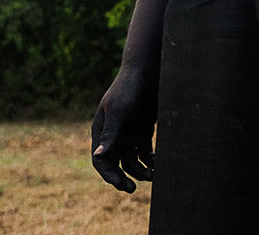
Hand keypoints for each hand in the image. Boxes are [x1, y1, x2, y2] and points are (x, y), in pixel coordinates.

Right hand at [90, 69, 156, 192]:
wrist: (149, 70)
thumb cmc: (129, 88)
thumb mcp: (119, 111)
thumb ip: (110, 135)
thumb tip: (99, 157)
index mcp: (102, 131)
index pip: (100, 159)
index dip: (108, 174)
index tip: (119, 184)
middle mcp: (114, 135)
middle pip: (115, 164)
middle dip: (122, 178)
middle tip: (131, 188)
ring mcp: (129, 134)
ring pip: (133, 161)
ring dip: (140, 171)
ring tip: (152, 175)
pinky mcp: (144, 131)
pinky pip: (146, 153)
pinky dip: (151, 161)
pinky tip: (158, 165)